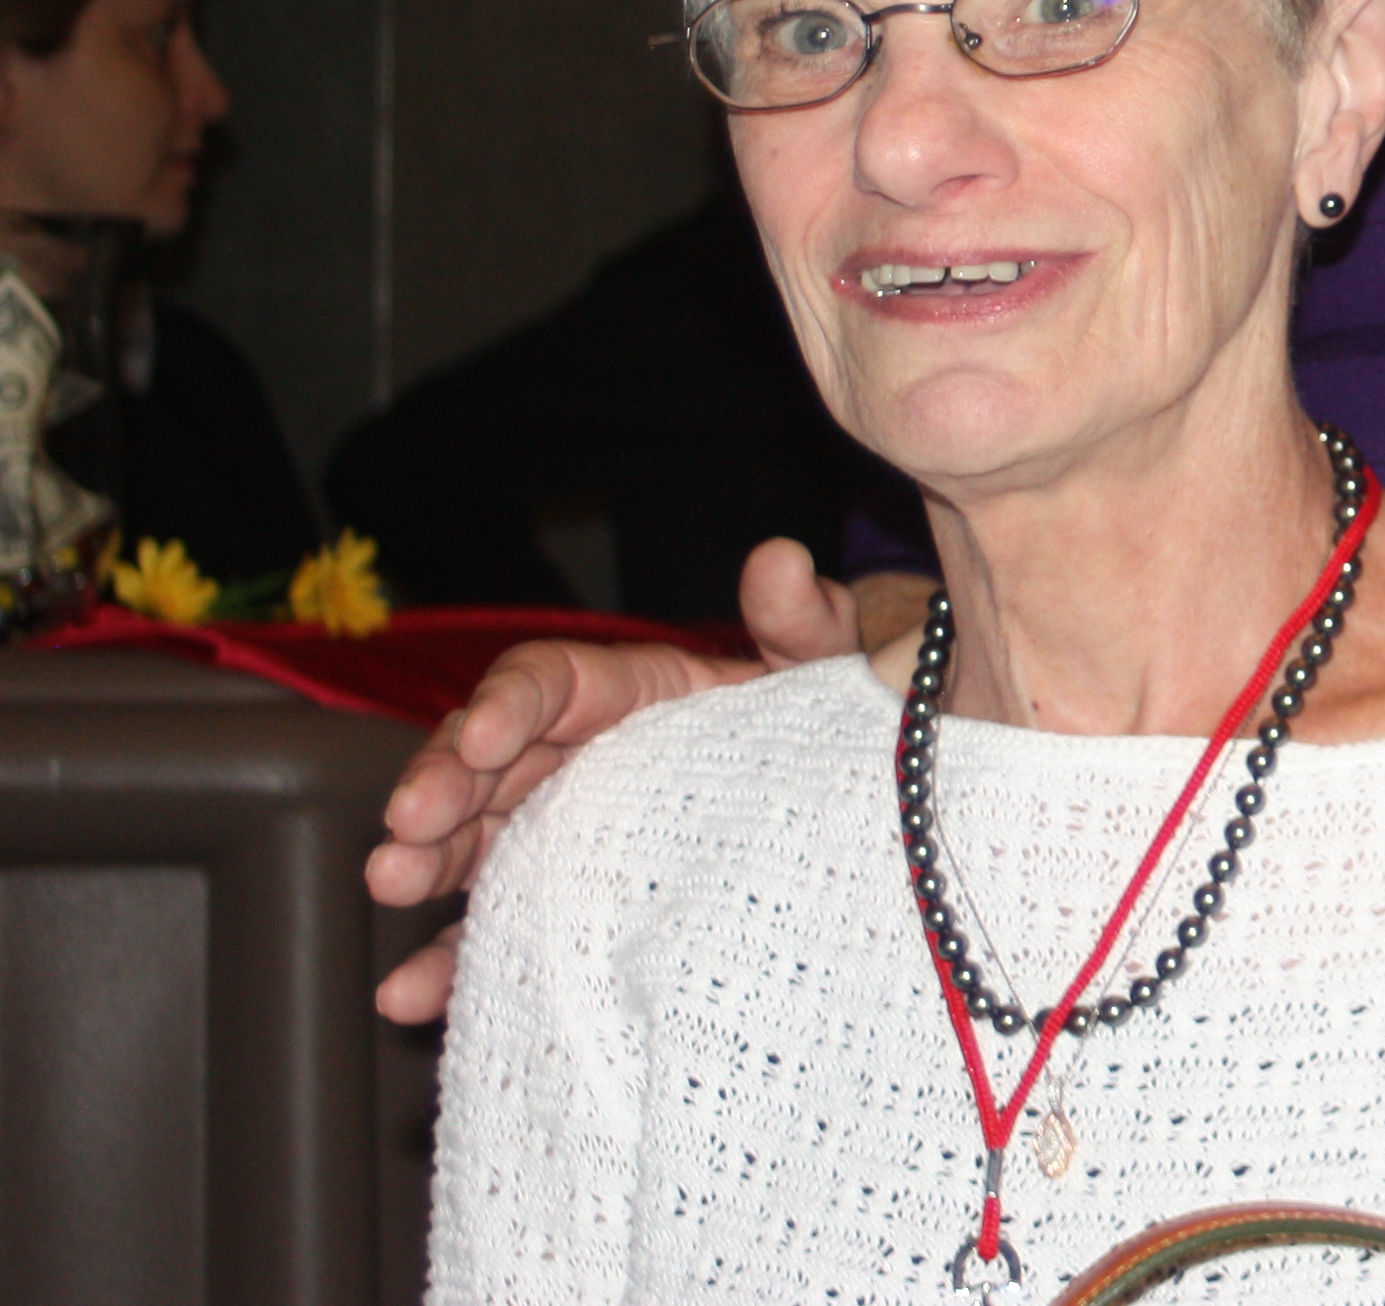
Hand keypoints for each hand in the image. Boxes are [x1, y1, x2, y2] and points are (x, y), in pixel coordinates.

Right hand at [361, 537, 863, 1021]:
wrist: (821, 802)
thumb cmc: (806, 722)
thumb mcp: (815, 669)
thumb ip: (802, 618)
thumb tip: (784, 560)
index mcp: (619, 691)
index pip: (542, 681)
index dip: (507, 704)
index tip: (482, 737)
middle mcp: (566, 756)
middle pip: (478, 761)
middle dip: (437, 788)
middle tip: (408, 827)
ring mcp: (550, 832)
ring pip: (466, 842)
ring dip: (423, 863)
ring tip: (393, 886)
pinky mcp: (551, 904)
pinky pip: (490, 931)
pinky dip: (447, 961)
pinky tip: (409, 995)